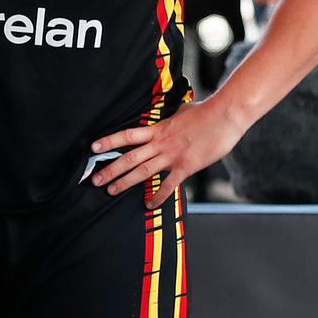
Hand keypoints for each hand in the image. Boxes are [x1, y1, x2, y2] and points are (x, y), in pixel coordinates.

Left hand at [90, 100, 248, 204]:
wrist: (225, 116)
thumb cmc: (206, 113)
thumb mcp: (182, 112)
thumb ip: (172, 118)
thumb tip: (174, 115)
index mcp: (157, 129)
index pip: (127, 136)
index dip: (109, 142)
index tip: (93, 148)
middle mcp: (160, 143)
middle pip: (128, 158)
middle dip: (110, 170)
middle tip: (94, 180)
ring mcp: (172, 156)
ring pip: (142, 171)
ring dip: (125, 182)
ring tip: (111, 191)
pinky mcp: (186, 166)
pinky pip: (168, 185)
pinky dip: (158, 196)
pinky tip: (149, 204)